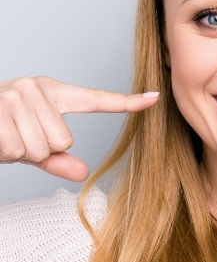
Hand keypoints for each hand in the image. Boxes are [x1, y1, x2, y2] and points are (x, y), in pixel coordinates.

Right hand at [0, 77, 158, 180]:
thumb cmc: (0, 132)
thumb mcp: (32, 147)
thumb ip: (58, 159)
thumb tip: (83, 173)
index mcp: (54, 93)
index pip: (97, 100)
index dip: (128, 102)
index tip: (155, 98)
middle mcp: (38, 88)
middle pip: (64, 140)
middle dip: (38, 150)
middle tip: (17, 138)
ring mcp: (18, 93)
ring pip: (41, 147)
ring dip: (20, 152)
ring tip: (5, 136)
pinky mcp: (0, 106)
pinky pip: (19, 149)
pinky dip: (6, 153)